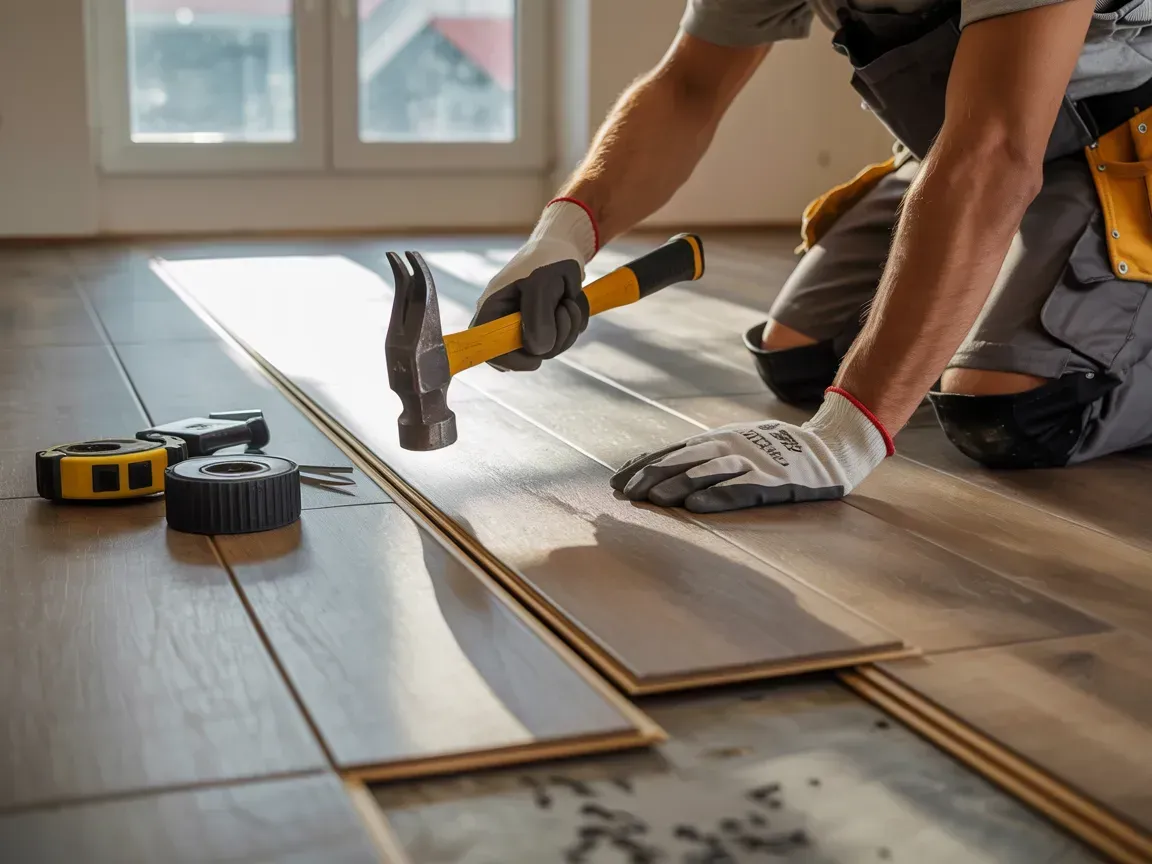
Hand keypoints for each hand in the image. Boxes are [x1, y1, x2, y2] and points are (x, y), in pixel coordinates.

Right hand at [472, 199, 598, 370]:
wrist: (566, 248)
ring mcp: (525, 326)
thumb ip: (537, 317)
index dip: (510, 360)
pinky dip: (573, 325)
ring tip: (568, 301)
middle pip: (525, 354)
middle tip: (563, 309)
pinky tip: (571, 303)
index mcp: (492, 311)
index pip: (488, 350)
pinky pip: (561, 340)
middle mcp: (505, 322)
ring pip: (548, 349)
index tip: (535, 358)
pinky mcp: (545, 326)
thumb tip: (538, 349)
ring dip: (568, 328)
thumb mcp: (542, 283)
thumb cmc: (547, 259)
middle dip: (553, 337)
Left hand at [609, 388, 893, 511]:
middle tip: (625, 495)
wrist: (830, 447)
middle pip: (683, 460)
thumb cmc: (775, 450)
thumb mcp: (734, 444)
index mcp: (718, 439)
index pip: (672, 451)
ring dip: (677, 486)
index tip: (616, 482)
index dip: (643, 465)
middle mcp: (730, 447)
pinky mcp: (774, 481)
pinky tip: (695, 507)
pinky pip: (741, 490)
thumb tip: (653, 467)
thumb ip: (699, 455)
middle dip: (652, 477)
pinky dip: (716, 497)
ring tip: (652, 499)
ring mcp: (753, 462)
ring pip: (706, 473)